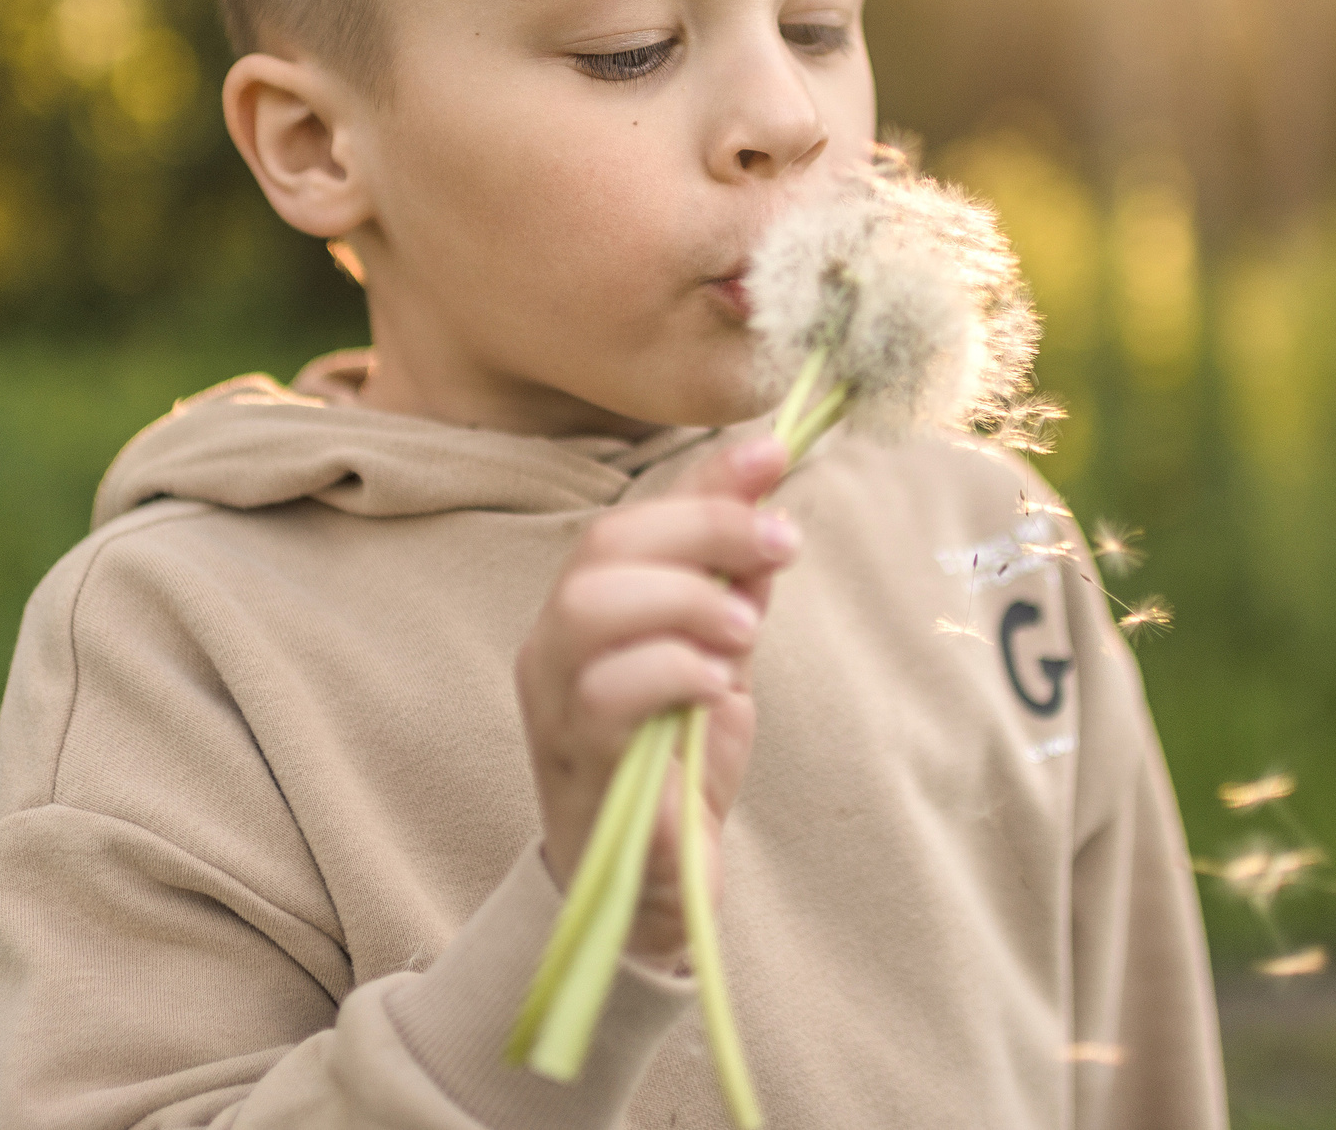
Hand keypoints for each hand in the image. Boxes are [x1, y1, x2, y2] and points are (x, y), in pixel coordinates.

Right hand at [515, 433, 793, 965]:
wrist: (661, 881)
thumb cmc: (681, 760)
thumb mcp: (719, 653)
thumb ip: (734, 582)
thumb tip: (769, 497)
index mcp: (584, 611)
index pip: (628, 521)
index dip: (704, 484)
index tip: (776, 454)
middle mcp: (554, 646)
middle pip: (606, 547)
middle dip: (704, 530)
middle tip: (782, 546)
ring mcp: (557, 702)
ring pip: (592, 606)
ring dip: (687, 600)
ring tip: (745, 633)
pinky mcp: (580, 757)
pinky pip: (613, 689)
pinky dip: (678, 670)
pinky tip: (717, 688)